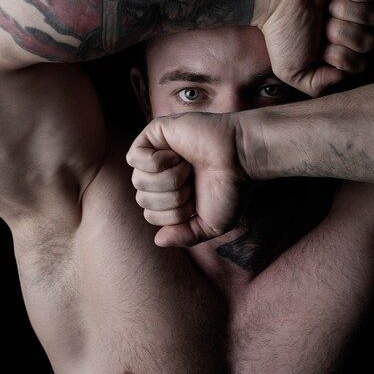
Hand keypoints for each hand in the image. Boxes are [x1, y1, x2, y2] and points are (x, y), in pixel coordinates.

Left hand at [125, 112, 248, 247]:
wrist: (240, 159)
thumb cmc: (231, 188)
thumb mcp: (211, 225)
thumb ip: (185, 236)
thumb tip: (158, 240)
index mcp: (172, 193)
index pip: (151, 215)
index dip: (174, 215)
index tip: (197, 200)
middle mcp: (162, 174)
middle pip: (142, 199)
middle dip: (172, 198)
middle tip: (193, 182)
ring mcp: (156, 153)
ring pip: (138, 181)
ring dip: (169, 179)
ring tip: (188, 167)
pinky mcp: (154, 133)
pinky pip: (133, 157)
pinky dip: (157, 162)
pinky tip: (177, 155)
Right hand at [257, 0, 373, 96]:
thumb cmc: (283, 31)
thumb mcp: (291, 72)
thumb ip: (317, 86)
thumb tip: (342, 78)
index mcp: (337, 50)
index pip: (359, 64)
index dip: (340, 56)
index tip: (319, 46)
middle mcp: (349, 29)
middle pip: (369, 42)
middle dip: (342, 33)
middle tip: (321, 23)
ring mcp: (357, 5)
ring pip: (373, 17)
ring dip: (345, 11)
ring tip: (326, 6)